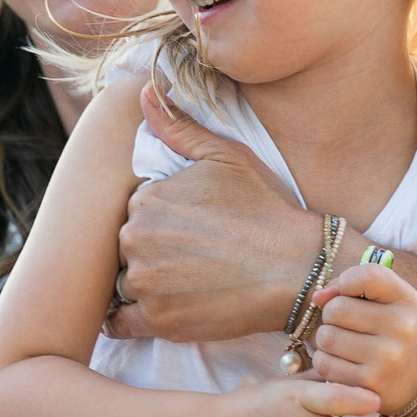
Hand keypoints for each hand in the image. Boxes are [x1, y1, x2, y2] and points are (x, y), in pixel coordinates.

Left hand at [108, 83, 323, 341]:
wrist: (296, 267)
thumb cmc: (265, 210)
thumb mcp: (226, 158)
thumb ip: (180, 128)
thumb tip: (144, 92)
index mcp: (146, 198)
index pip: (134, 212)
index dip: (158, 222)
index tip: (185, 231)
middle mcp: (136, 239)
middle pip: (126, 248)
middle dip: (148, 252)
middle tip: (187, 260)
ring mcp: (145, 282)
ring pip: (124, 284)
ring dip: (143, 285)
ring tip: (181, 285)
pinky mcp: (157, 321)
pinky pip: (120, 323)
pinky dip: (129, 319)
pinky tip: (151, 311)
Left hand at [312, 263, 416, 416]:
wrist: (416, 379)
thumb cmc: (391, 330)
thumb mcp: (387, 299)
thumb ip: (353, 285)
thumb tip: (318, 297)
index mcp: (406, 300)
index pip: (368, 276)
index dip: (345, 282)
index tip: (345, 293)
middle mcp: (401, 328)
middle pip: (336, 309)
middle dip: (330, 315)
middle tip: (344, 324)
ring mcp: (387, 358)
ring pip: (326, 337)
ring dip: (326, 340)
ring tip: (343, 344)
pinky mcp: (369, 384)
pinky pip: (324, 364)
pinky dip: (326, 361)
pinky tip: (342, 363)